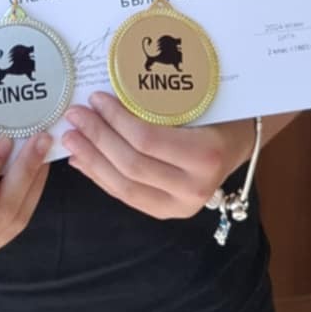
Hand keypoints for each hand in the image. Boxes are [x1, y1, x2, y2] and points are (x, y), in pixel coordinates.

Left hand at [59, 94, 254, 219]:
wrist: (239, 143)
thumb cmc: (218, 113)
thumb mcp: (196, 102)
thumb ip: (156, 103)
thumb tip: (104, 99)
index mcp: (204, 155)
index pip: (147, 140)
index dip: (116, 120)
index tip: (95, 98)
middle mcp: (194, 187)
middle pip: (132, 165)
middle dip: (97, 139)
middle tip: (75, 115)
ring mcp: (181, 206)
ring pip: (124, 186)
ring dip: (92, 160)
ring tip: (71, 138)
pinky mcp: (167, 213)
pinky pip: (126, 196)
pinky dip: (100, 177)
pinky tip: (82, 160)